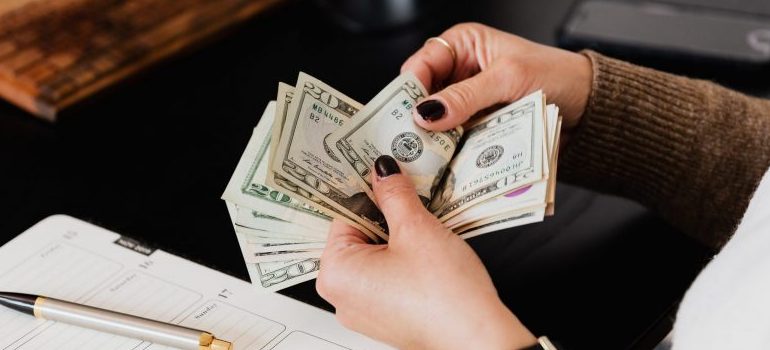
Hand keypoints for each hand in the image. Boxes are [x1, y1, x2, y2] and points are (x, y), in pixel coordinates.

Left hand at [316, 156, 535, 349]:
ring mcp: (364, 311)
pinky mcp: (387, 318)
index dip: (369, 192)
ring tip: (424, 231)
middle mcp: (342, 297)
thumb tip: (383, 171)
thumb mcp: (417, 229)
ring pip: (376, 256)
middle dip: (385, 216)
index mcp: (335, 273)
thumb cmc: (446, 297)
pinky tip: (427, 256)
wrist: (479, 339)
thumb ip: (394, 194)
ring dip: (398, 238)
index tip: (385, 176)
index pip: (343, 214)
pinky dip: (404, 261)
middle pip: (358, 235)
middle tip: (410, 200)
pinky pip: (387, 277)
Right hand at [402, 23, 591, 141]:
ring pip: (437, 122)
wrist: (588, 106)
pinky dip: (450, 150)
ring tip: (426, 156)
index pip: (421, 64)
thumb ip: (465, 95)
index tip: (405, 114)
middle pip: (423, 96)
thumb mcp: (507, 79)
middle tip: (410, 139)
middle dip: (418, 118)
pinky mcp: (477, 127)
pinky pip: (455, 139)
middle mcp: (461, 72)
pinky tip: (445, 160)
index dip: (409, 89)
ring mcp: (468, 102)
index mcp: (463, 45)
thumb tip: (426, 111)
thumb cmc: (556, 75)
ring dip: (433, 138)